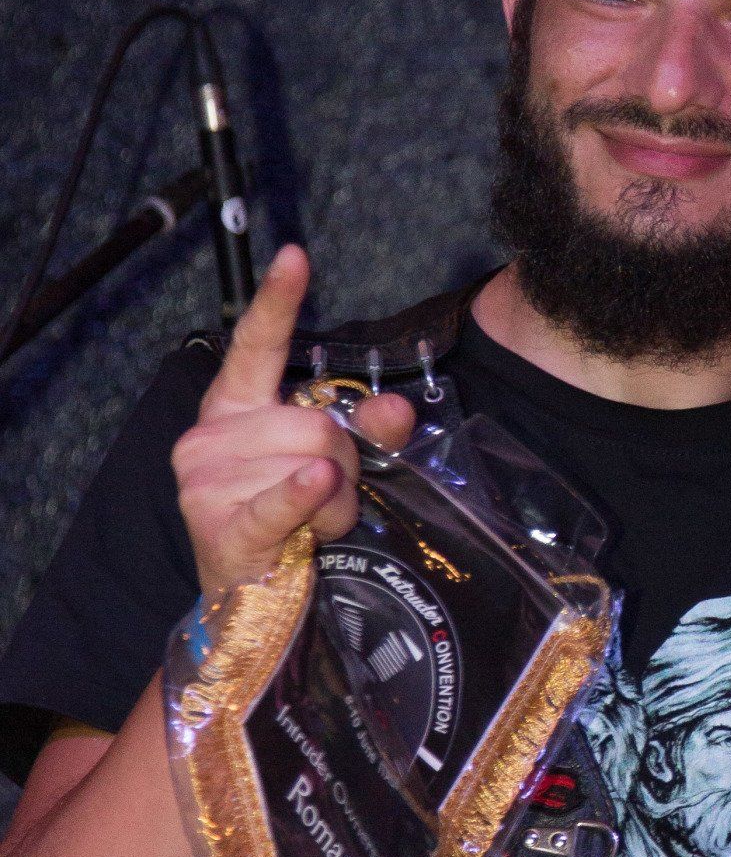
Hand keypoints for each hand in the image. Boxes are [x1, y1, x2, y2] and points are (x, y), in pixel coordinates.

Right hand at [171, 246, 415, 597]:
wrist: (248, 600)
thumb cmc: (286, 525)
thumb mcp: (333, 469)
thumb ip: (367, 432)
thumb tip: (397, 407)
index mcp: (235, 408)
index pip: (256, 344)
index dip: (278, 301)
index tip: (295, 256)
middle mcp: (210, 434)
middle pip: (316, 422)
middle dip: (342, 465)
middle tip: (326, 499)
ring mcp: (206, 476)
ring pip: (314, 463)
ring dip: (333, 503)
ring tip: (309, 526)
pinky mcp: (218, 521)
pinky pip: (281, 496)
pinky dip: (304, 496)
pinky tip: (314, 485)